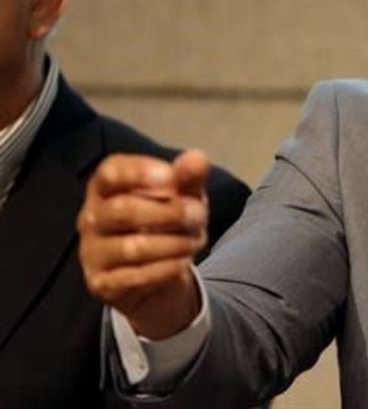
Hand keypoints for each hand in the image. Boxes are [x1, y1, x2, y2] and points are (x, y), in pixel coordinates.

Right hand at [78, 149, 209, 338]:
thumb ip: (189, 177)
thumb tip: (198, 159)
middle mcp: (92, 217)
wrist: (159, 273)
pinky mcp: (100, 284)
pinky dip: (165, 269)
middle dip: (169, 212)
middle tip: (199, 215)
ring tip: (195, 241)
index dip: (138, 173)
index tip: (171, 177)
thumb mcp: (183, 195)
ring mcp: (92, 252)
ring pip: (131, 247)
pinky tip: (183, 262)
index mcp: (106, 187)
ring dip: (173, 243)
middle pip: (122, 210)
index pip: (110, 173)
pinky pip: (134, 277)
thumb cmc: (167, 221)